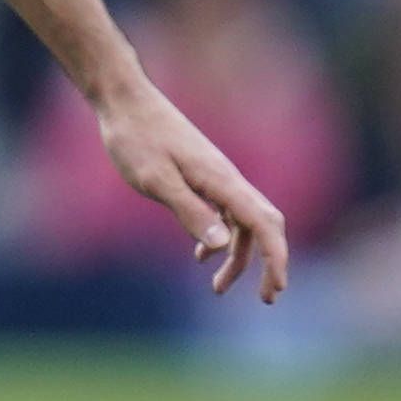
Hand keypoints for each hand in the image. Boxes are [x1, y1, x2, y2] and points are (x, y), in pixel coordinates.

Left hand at [95, 79, 288, 300]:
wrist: (124, 101)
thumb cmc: (136, 139)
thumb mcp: (156, 180)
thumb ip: (189, 211)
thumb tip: (221, 245)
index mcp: (222, 181)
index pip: (264, 224)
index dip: (276, 259)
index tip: (276, 289)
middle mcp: (227, 179)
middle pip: (263, 226)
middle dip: (269, 262)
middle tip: (266, 299)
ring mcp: (215, 177)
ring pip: (241, 223)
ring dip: (236, 257)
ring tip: (218, 290)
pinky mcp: (200, 176)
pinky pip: (223, 212)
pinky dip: (218, 238)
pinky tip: (199, 256)